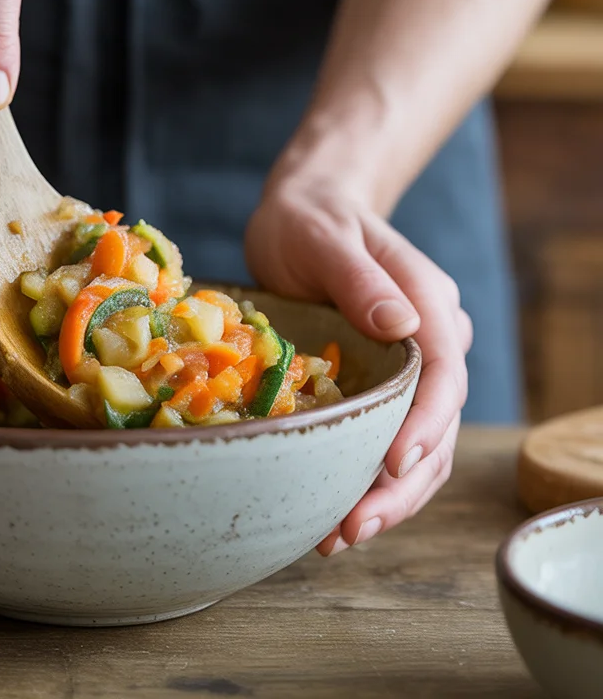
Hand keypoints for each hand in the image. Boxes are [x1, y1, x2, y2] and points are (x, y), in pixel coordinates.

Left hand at [244, 173, 471, 553]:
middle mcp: (430, 342)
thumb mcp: (325, 237)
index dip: (424, 428)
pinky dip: (366, 478)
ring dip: (386, 497)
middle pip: (435, 426)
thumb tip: (403, 324)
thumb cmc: (311, 218)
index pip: (443, 379)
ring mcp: (409, 367)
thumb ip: (360, 278)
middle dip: (400, 485)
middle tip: (351, 528)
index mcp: (427, 306)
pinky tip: (334, 510)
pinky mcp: (380, 383)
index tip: (392, 467)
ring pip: (417, 446)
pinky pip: (385, 438)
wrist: (305, 211)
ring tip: (339, 537)